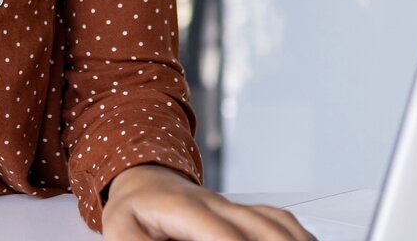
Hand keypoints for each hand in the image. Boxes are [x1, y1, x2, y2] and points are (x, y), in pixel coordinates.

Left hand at [102, 165, 315, 240]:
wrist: (142, 181)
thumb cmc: (133, 212)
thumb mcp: (120, 231)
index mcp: (184, 208)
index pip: (222, 234)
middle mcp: (214, 203)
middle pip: (258, 225)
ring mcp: (231, 204)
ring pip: (273, 220)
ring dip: (292, 238)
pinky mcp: (240, 210)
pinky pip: (276, 217)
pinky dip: (295, 231)